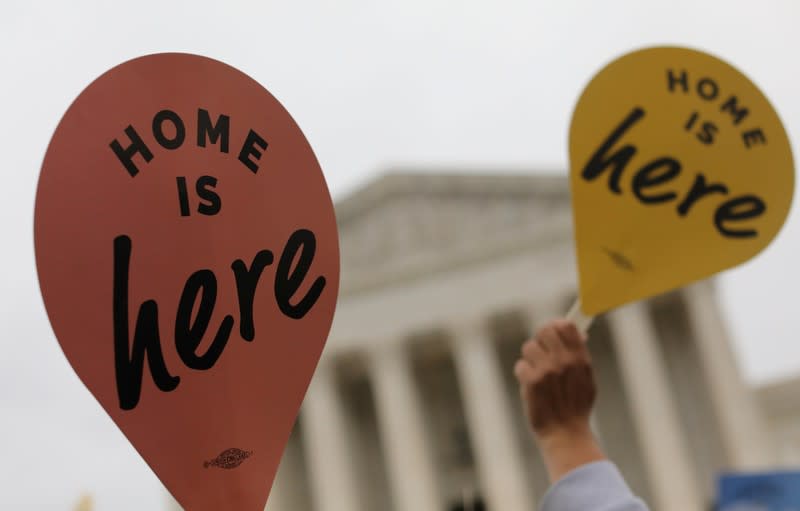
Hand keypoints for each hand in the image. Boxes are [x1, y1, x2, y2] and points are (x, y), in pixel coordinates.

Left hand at [514, 319, 603, 481]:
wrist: (566, 434)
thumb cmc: (576, 407)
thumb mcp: (587, 379)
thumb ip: (580, 355)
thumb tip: (578, 333)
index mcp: (580, 359)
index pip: (566, 326)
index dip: (556, 326)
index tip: (553, 333)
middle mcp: (564, 361)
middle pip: (544, 331)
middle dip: (540, 340)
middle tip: (541, 353)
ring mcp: (547, 370)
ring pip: (529, 347)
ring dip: (530, 359)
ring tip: (538, 375)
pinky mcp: (532, 382)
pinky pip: (520, 365)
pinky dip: (523, 375)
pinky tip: (531, 386)